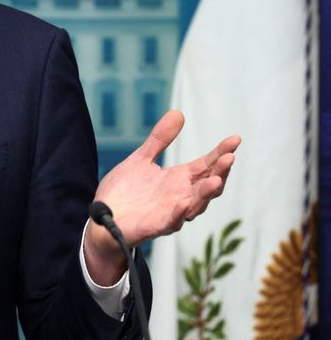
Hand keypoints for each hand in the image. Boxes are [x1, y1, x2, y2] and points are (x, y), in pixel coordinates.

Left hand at [83, 110, 238, 284]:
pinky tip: (184, 203)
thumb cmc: (125, 191)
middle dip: (220, 172)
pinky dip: (179, 213)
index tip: (235, 139)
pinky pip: (171, 221)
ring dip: (206, 193)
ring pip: (195, 204)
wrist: (104, 217)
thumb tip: (178, 113)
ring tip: (216, 179)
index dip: (221, 152)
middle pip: (207, 184)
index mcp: (179, 179)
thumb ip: (159, 140)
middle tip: (230, 157)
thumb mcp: (142, 159)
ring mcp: (171, 212)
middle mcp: (181, 196)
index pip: (206, 164)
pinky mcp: (156, 226)